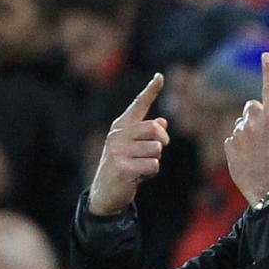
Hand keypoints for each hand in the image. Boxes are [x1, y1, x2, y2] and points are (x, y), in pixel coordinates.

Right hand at [88, 74, 169, 215]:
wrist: (105, 192)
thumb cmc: (125, 166)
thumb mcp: (135, 147)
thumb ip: (147, 134)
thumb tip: (163, 122)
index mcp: (121, 126)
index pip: (139, 104)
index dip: (151, 90)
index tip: (160, 76)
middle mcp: (117, 134)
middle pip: (155, 129)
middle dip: (162, 142)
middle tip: (156, 152)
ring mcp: (118, 151)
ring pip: (156, 150)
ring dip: (155, 161)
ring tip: (141, 166)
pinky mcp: (123, 168)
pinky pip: (153, 166)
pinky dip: (151, 173)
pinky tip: (138, 176)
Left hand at [224, 53, 268, 206]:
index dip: (268, 70)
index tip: (264, 55)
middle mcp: (253, 122)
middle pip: (251, 106)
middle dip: (256, 114)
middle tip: (263, 131)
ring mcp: (239, 133)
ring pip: (241, 124)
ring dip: (248, 132)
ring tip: (258, 152)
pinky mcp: (229, 145)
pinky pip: (234, 139)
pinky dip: (239, 146)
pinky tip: (249, 159)